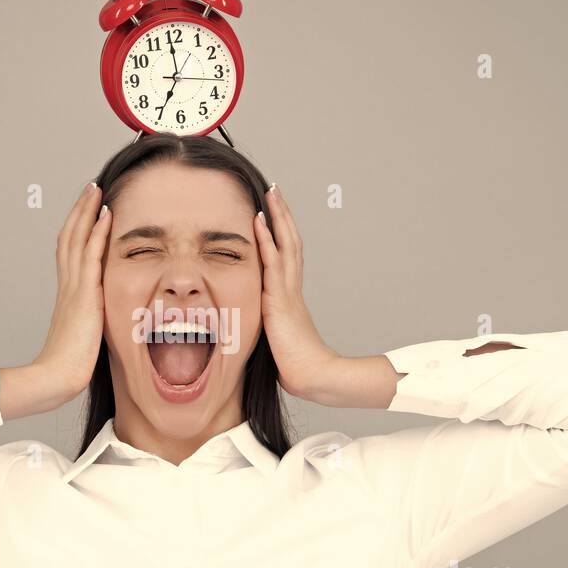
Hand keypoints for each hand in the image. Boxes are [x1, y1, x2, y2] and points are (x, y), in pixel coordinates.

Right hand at [32, 181, 111, 401]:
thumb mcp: (85, 336)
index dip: (77, 228)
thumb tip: (104, 319)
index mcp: (68, 294)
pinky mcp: (84, 294)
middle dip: (80, 210)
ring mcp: (74, 287)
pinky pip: (90, 255)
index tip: (87, 210)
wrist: (57, 376)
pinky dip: (97, 232)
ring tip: (96, 189)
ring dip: (87, 211)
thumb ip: (92, 321)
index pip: (70, 252)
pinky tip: (106, 215)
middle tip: (90, 188)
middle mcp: (67, 285)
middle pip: (69, 237)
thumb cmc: (70, 366)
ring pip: (76, 238)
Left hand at [253, 184, 339, 400]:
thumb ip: (268, 329)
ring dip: (277, 216)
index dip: (281, 233)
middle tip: (275, 190)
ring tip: (271, 192)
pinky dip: (266, 239)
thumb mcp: (276, 341)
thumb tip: (254, 329)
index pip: (287, 256)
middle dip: (282, 214)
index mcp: (289, 296)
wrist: (313, 376)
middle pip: (290, 241)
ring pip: (285, 243)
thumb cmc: (295, 366)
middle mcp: (291, 288)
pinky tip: (259, 220)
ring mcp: (287, 291)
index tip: (273, 213)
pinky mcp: (279, 298)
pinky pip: (272, 262)